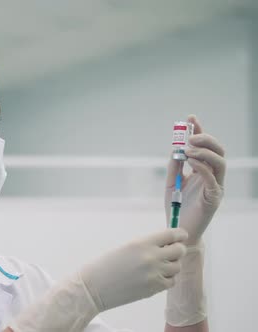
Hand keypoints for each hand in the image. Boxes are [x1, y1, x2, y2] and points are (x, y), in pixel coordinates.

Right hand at [80, 228, 187, 310]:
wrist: (94, 287)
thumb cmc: (106, 266)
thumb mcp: (126, 248)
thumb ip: (147, 245)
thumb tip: (167, 244)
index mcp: (142, 243)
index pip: (172, 235)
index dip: (179, 234)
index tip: (181, 235)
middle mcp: (151, 257)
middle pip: (179, 250)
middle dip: (178, 249)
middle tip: (172, 251)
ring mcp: (154, 274)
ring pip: (177, 267)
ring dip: (171, 265)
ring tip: (159, 265)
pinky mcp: (154, 288)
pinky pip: (171, 281)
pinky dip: (166, 278)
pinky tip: (155, 276)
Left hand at [165, 115, 225, 244]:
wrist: (179, 230)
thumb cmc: (177, 207)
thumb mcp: (171, 183)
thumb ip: (174, 167)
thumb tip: (174, 150)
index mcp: (203, 170)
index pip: (205, 146)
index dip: (200, 131)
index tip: (191, 118)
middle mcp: (212, 176)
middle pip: (218, 150)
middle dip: (205, 139)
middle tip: (189, 137)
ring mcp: (215, 187)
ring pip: (220, 162)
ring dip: (204, 152)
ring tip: (187, 151)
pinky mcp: (213, 199)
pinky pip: (212, 180)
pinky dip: (203, 168)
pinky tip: (191, 163)